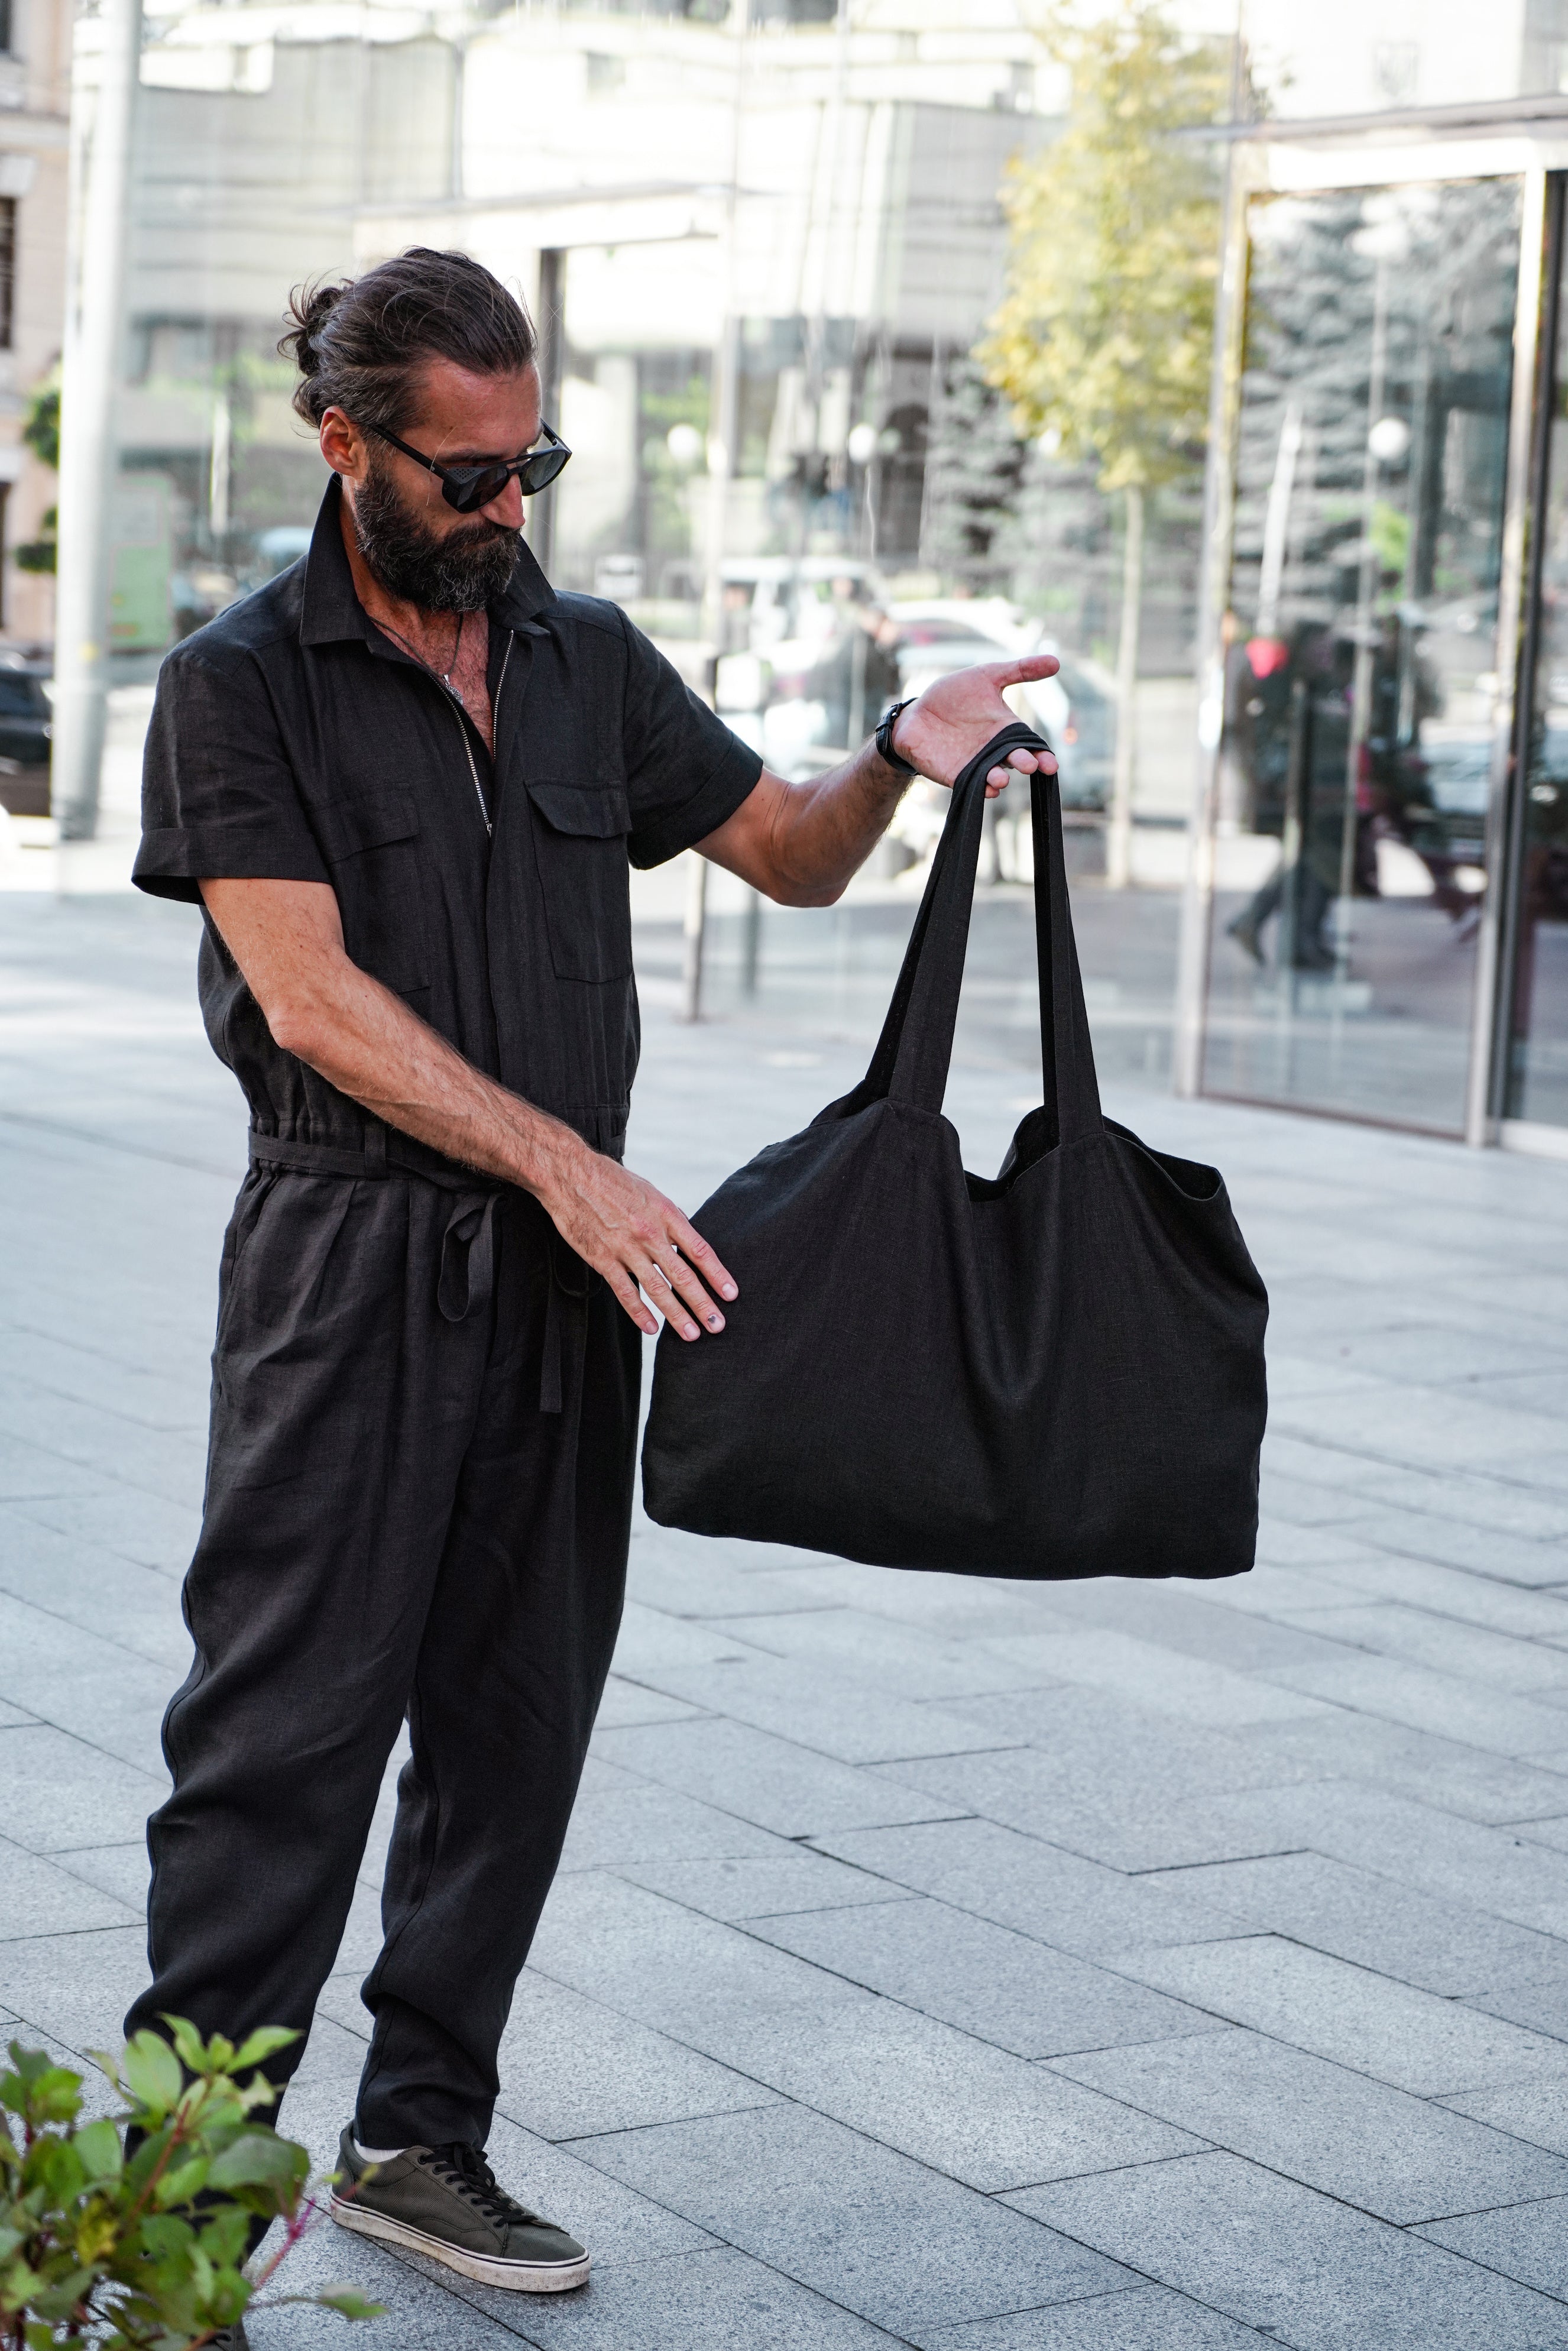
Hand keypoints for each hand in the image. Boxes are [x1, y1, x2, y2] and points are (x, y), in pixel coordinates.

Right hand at [538, 1144, 737, 1340]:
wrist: (570, 1175)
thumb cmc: (612, 1181)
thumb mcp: (650, 1192)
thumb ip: (669, 1218)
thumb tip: (687, 1240)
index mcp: (666, 1214)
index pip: (699, 1250)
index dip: (717, 1275)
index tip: (732, 1294)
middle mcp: (649, 1233)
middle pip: (683, 1275)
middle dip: (703, 1304)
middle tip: (718, 1326)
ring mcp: (626, 1248)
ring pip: (657, 1288)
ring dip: (677, 1315)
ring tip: (692, 1335)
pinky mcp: (602, 1259)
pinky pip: (625, 1292)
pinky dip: (640, 1313)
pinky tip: (652, 1328)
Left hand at [892, 655, 1060, 798]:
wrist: (917, 713)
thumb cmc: (954, 695)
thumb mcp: (987, 676)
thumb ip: (1020, 670)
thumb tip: (1057, 662)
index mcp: (1005, 728)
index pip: (1030, 745)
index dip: (1042, 755)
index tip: (1051, 764)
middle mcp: (994, 749)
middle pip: (1013, 760)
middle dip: (1023, 763)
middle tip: (1030, 765)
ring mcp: (974, 763)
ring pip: (992, 775)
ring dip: (998, 778)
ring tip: (1003, 780)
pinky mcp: (954, 773)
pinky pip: (970, 783)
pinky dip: (979, 787)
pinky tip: (987, 789)